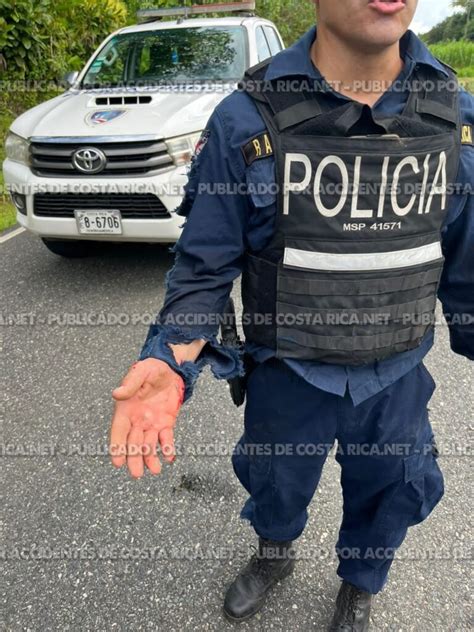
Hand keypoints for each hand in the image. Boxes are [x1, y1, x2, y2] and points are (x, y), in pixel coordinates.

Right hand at [109, 358, 184, 478]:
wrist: (170, 368)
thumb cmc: (151, 369)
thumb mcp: (140, 372)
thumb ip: (130, 383)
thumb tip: (117, 393)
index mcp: (125, 409)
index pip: (118, 431)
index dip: (117, 446)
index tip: (117, 461)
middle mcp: (136, 420)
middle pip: (133, 443)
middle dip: (134, 459)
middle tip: (136, 473)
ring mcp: (151, 423)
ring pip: (149, 445)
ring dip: (150, 458)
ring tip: (155, 470)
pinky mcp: (166, 423)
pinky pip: (166, 439)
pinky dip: (167, 449)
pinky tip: (169, 458)